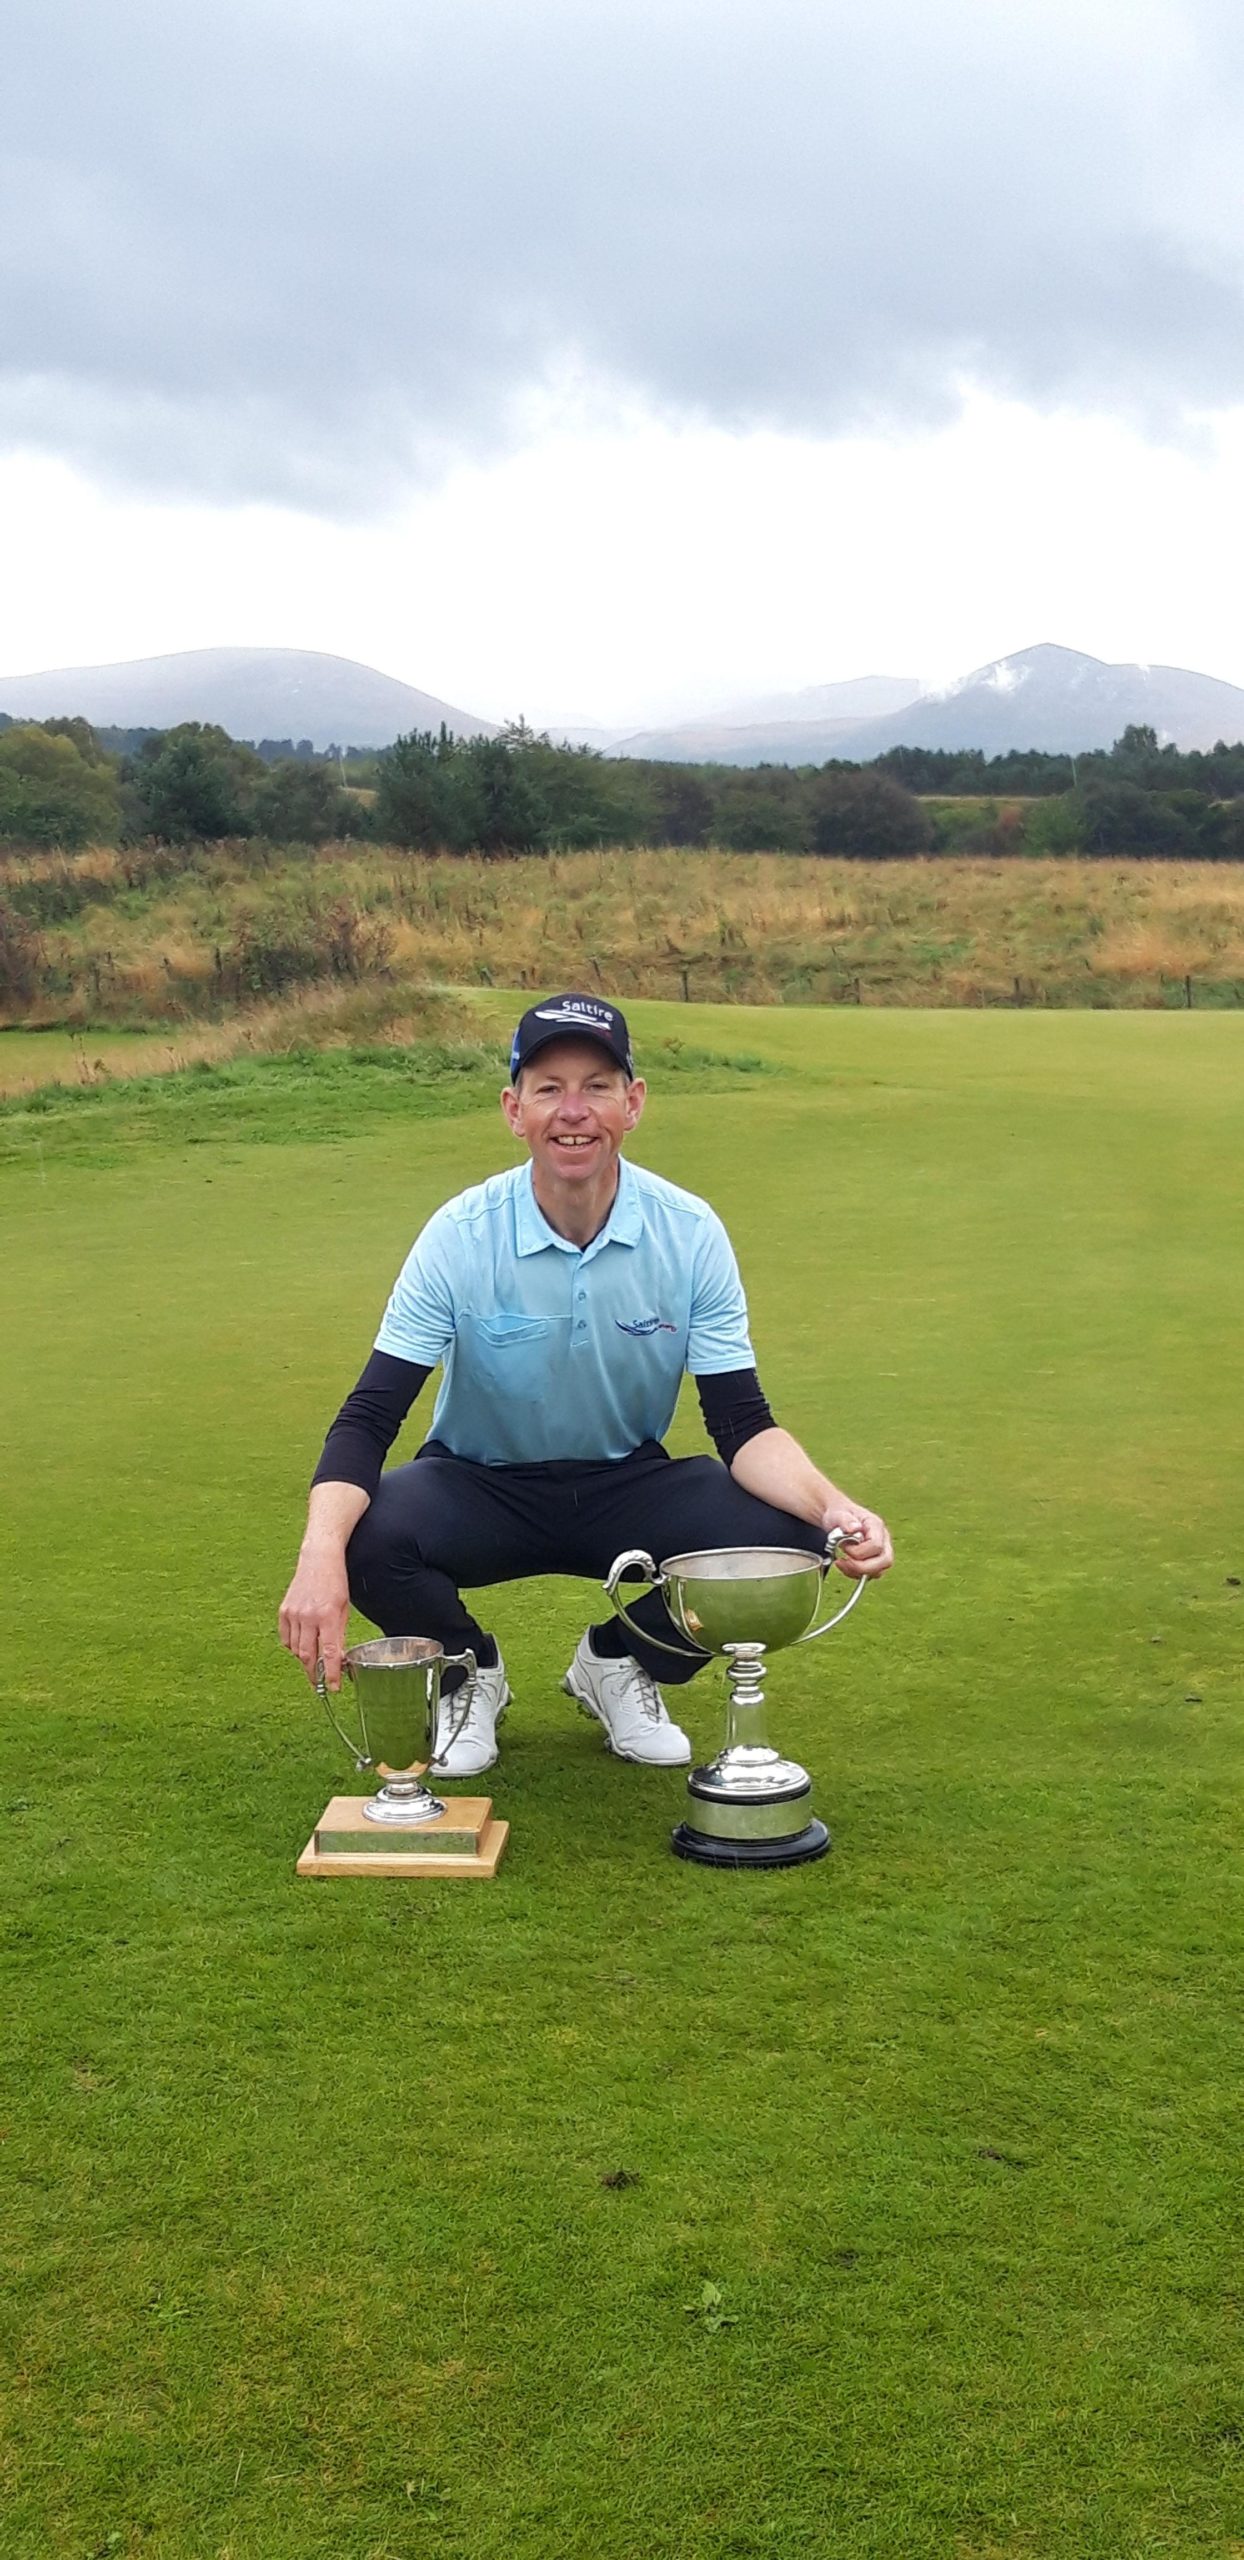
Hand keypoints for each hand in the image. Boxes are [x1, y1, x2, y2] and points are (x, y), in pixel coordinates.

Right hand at [279, 1544, 349, 1688]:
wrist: (318, 1558)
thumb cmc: (336, 1583)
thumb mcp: (344, 1609)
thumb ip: (339, 1635)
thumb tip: (338, 1660)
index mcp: (328, 1616)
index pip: (329, 1653)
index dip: (331, 1674)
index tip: (333, 1688)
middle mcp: (308, 1616)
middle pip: (308, 1656)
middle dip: (314, 1673)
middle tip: (319, 1683)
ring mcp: (293, 1613)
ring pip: (296, 1649)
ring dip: (305, 1659)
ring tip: (314, 1660)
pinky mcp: (283, 1611)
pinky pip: (286, 1638)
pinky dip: (293, 1646)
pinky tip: (302, 1643)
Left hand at [822, 1497, 892, 1578]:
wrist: (837, 1518)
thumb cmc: (840, 1515)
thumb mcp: (838, 1514)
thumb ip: (845, 1520)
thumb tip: (854, 1528)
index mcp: (876, 1526)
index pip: (877, 1545)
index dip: (859, 1551)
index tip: (844, 1547)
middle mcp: (883, 1540)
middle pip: (885, 1561)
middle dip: (862, 1567)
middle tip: (844, 1560)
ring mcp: (880, 1552)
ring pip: (878, 1571)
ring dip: (857, 1571)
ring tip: (840, 1562)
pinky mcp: (873, 1562)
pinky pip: (869, 1575)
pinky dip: (855, 1574)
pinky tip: (843, 1565)